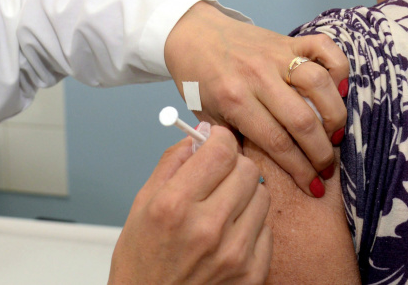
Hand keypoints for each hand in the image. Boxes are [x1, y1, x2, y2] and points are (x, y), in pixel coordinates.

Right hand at [109, 126, 271, 284]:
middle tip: (218, 173)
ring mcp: (233, 253)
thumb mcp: (141, 204)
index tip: (216, 140)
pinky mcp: (251, 273)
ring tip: (222, 207)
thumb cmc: (142, 262)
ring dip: (244, 194)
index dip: (220, 139)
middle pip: (247, 169)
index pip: (220, 151)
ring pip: (262, 195)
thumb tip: (197, 136)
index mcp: (174, 206)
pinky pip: (267, 228)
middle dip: (233, 164)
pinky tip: (229, 234)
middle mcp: (206, 228)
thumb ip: (171, 164)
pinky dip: (251, 225)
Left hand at [163, 1, 347, 196]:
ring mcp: (275, 54)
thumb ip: (233, 144)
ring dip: (334, 115)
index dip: (301, 170)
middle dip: (322, 152)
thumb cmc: (200, 81)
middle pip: (303, 120)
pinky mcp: (288, 39)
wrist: (192, 36)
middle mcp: (258, 76)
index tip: (314, 187)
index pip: (277, 142)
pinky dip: (339, 67)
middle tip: (327, 168)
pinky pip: (324, 47)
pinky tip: (339, 90)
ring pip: (319, 84)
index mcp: (234, 100)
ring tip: (335, 135)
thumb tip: (260, 175)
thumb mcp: (208, 118)